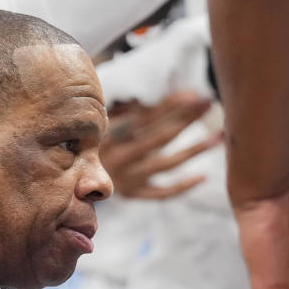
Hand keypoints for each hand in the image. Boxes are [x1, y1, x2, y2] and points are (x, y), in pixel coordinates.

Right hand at [100, 91, 219, 198]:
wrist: (71, 178)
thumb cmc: (91, 140)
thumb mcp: (102, 121)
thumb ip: (126, 109)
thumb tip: (168, 95)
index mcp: (108, 134)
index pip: (145, 117)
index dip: (170, 105)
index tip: (194, 95)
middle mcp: (117, 157)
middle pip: (159, 137)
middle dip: (186, 119)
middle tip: (209, 104)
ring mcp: (126, 178)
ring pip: (165, 164)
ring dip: (193, 150)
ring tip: (217, 137)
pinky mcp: (133, 194)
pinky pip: (161, 193)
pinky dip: (182, 186)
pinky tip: (202, 176)